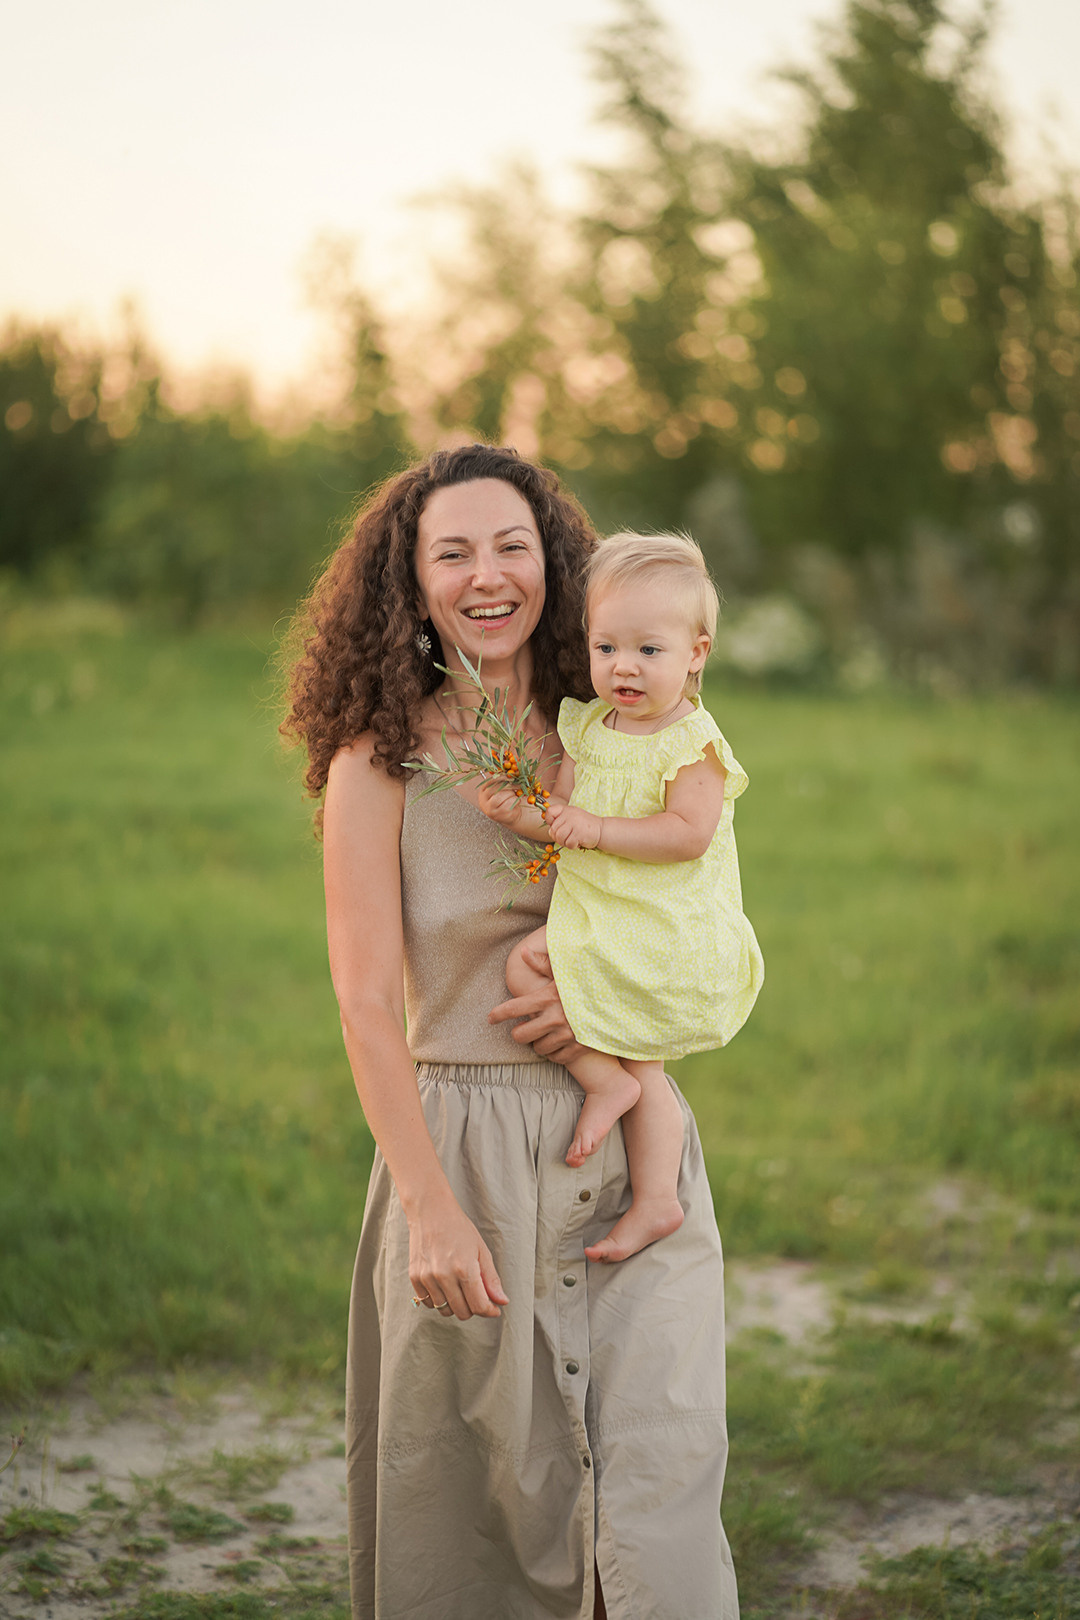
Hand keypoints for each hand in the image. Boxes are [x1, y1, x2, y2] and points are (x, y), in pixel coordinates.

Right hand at [408, 1189, 509, 1320]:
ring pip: (445, 1310)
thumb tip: (501, 1302)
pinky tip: (444, 1285)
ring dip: (455, 1305)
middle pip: (462, 1312)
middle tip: (476, 1294)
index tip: (494, 1308)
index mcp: (464, 1269)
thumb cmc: (458, 1228)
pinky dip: (438, 1300)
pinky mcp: (415, 1277)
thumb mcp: (481, 1250)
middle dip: (473, 1308)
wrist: (430, 1212)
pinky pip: (429, 1303)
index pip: (479, 1306)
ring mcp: (427, 1278)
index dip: (489, 1310)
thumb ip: (491, 1279)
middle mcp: (444, 1276)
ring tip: (459, 1288)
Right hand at [476, 776, 524, 828]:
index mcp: (483, 791)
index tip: (512, 776)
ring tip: (514, 796)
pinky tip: (516, 803)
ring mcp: (490, 810)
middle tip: (519, 785)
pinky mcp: (498, 817)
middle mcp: (483, 801)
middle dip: (510, 786)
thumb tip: (515, 767)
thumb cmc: (505, 798)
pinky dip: (515, 802)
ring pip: (504, 796)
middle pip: (498, 789)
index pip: (491, 781)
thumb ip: (504, 780)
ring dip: (513, 795)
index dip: (502, 777)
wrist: (508, 815)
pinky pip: (510, 805)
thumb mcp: (502, 788)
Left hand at [490, 948, 586, 1063]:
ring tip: (543, 1034)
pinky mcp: (578, 1048)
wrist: (619, 1001)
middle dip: (518, 1032)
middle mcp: (554, 1018)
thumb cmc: (589, 983)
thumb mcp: (566, 970)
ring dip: (537, 1042)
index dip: (498, 1014)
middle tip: (523, 1028)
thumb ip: (543, 963)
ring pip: (537, 1048)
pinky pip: (555, 1057)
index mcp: (547, 997)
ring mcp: (566, 1035)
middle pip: (520, 1035)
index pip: (513, 1009)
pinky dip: (553, 1053)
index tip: (490, 1018)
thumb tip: (522, 952)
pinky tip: (556, 1043)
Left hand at [544, 799, 600, 849]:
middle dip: (558, 837)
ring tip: (572, 839)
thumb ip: (560, 820)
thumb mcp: (571, 816)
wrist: (601, 829)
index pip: (549, 812)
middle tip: (567, 837)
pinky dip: (572, 846)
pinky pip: (568, 844)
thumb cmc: (584, 825)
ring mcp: (574, 824)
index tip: (557, 825)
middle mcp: (569, 815)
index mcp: (566, 809)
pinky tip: (578, 841)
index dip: (550, 821)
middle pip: (553, 830)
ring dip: (564, 842)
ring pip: (559, 838)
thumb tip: (550, 829)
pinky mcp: (579, 834)